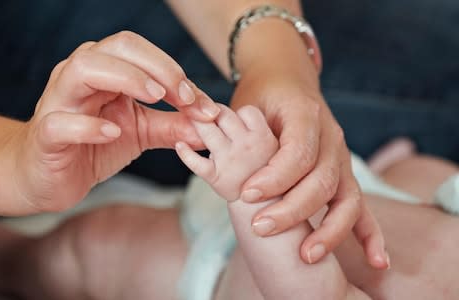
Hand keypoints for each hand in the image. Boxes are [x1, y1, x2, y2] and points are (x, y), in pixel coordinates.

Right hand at [4, 31, 219, 214]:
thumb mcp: (140, 132)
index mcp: (106, 72)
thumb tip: (211, 122)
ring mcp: (60, 102)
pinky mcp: (46, 134)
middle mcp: (81, 77)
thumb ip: (173, 125)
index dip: (174, 72)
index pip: (141, 53)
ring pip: (84, 69)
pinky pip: (61, 122)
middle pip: (116, 48)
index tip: (204, 104)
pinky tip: (112, 132)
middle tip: (184, 96)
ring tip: (154, 98)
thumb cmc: (93, 146)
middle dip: (157, 67)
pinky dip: (88, 125)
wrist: (49, 177)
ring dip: (126, 78)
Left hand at [176, 104, 277, 200]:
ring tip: (191, 122)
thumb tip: (232, 112)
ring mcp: (231, 160)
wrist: (261, 207)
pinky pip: (196, 161)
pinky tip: (180, 146)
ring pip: (206, 129)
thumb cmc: (262, 173)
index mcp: (264, 137)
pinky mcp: (216, 176)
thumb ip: (257, 130)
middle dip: (212, 114)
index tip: (233, 122)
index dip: (238, 114)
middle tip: (207, 119)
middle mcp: (247, 146)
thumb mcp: (272, 149)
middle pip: (224, 114)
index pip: (247, 111)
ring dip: (196, 123)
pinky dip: (185, 153)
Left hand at [231, 70, 388, 269]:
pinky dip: (370, 234)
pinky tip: (377, 261)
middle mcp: (331, 136)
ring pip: (346, 196)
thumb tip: (196, 149)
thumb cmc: (262, 94)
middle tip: (260, 227)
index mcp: (306, 114)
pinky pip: (361, 206)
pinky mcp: (345, 174)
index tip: (247, 195)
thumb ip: (233, 128)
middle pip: (322, 179)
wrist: (288, 78)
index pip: (297, 151)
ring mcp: (342, 156)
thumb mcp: (246, 101)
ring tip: (305, 255)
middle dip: (292, 209)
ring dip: (329, 230)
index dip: (275, 177)